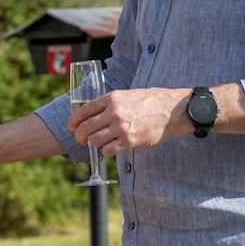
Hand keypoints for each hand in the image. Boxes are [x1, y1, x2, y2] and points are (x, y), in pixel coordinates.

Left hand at [69, 87, 189, 155]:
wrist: (173, 110)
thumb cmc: (152, 101)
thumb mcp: (127, 95)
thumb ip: (110, 103)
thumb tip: (94, 112)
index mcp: (112, 98)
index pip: (84, 111)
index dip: (74, 120)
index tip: (71, 126)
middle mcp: (114, 113)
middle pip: (85, 127)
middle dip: (79, 135)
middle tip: (80, 138)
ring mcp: (121, 128)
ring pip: (94, 140)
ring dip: (92, 144)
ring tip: (97, 143)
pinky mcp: (130, 141)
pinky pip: (108, 150)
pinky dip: (106, 151)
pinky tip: (110, 148)